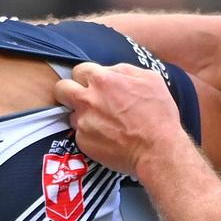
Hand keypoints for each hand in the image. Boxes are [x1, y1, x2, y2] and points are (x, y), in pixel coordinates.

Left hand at [53, 62, 185, 177]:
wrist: (157, 150)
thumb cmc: (158, 114)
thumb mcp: (150, 79)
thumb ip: (124, 70)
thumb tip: (110, 71)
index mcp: (103, 80)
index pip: (79, 70)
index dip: (87, 76)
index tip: (93, 84)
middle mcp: (87, 99)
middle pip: (61, 88)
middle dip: (68, 91)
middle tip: (82, 98)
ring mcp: (83, 122)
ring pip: (71, 113)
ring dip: (82, 115)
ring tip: (103, 123)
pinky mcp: (83, 142)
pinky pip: (80, 134)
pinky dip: (90, 134)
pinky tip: (107, 138)